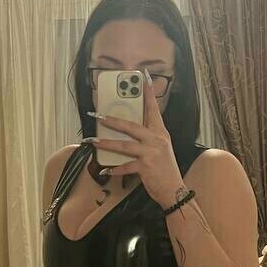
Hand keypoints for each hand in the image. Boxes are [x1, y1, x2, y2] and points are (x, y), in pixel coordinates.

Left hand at [90, 69, 186, 207]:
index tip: (144, 76)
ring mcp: (152, 153)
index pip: (153, 108)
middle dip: (112, 120)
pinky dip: (114, 169)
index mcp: (160, 132)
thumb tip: (126, 130)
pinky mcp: (146, 167)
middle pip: (131, 126)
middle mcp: (157, 139)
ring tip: (92, 141)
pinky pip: (125, 166)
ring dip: (106, 143)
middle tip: (97, 115)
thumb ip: (147, 137)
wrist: (174, 190)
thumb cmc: (164, 169)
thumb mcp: (159, 148)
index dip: (148, 92)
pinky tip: (105, 170)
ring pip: (124, 145)